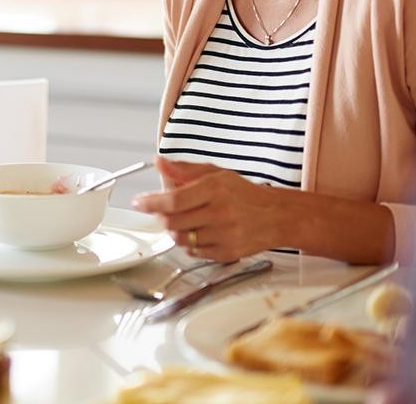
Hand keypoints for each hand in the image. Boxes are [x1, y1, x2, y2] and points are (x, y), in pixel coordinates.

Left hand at [132, 156, 292, 260]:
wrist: (276, 216)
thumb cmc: (244, 194)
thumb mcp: (215, 173)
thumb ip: (184, 169)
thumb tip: (159, 163)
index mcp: (215, 189)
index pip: (174, 199)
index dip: (152, 202)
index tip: (139, 202)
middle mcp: (220, 213)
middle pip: (173, 222)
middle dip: (162, 217)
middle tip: (162, 211)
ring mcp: (224, 235)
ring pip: (181, 239)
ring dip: (175, 231)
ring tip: (184, 220)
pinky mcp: (227, 254)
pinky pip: (195, 252)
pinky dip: (190, 243)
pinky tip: (199, 232)